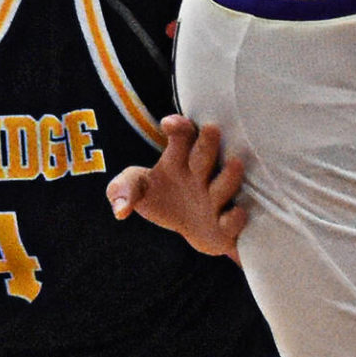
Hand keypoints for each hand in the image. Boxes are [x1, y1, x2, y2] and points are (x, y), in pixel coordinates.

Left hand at [108, 117, 248, 260]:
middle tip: (211, 129)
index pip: (182, 135)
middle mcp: (202, 174)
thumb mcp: (139, 190)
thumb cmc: (165, 200)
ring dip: (228, 177)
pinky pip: (233, 220)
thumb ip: (121, 190)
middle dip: (208, 144)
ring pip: (225, 184)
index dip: (178, 127)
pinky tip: (235, 213)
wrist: (198, 232)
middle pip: (206, 154)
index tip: (168, 124)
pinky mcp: (227, 225)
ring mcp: (217, 199)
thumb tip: (120, 210)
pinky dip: (234, 218)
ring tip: (234, 163)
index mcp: (180, 159)